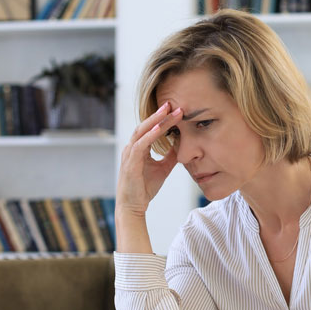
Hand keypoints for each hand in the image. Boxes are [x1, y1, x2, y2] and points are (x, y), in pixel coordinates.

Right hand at [116, 102, 182, 216]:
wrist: (133, 206)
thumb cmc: (145, 188)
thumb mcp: (163, 168)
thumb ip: (171, 156)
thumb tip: (181, 144)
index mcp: (138, 148)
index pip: (151, 129)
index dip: (163, 119)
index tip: (176, 110)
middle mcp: (132, 148)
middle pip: (146, 125)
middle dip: (159, 114)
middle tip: (172, 103)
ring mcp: (129, 154)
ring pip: (142, 131)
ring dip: (155, 121)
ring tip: (167, 111)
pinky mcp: (130, 163)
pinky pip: (140, 145)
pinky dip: (149, 136)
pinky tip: (158, 129)